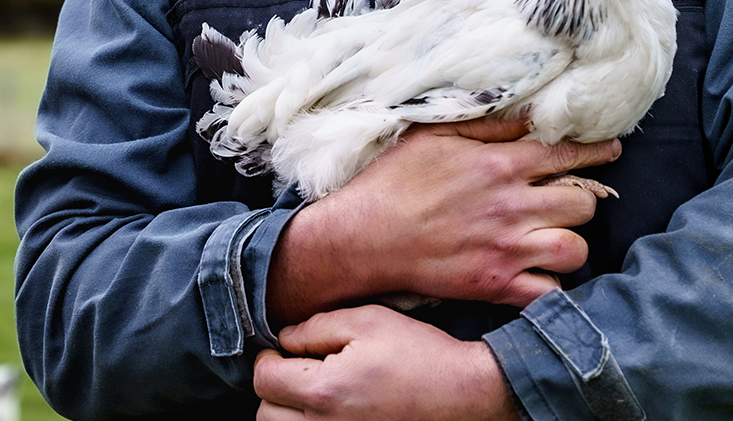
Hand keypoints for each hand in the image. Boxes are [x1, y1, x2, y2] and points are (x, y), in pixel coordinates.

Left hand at [254, 305, 522, 420]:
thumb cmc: (421, 354)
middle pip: (266, 414)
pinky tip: (332, 411)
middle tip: (299, 371)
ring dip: (288, 412)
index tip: (284, 350)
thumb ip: (317, 327)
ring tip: (315, 393)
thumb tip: (284, 339)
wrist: (467, 394)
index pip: (264, 379)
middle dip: (275, 389)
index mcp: (326, 391)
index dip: (268, 358)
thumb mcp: (369, 321)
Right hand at [268, 115, 618, 324]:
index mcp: (501, 165)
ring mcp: (506, 249)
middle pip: (583, 204)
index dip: (597, 151)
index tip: (610, 150)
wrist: (361, 237)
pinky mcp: (495, 285)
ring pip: (575, 249)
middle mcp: (512, 207)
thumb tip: (533, 115)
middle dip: (581, 199)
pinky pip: (548, 292)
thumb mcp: (435, 134)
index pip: (569, 155)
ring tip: (554, 236)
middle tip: (567, 199)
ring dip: (570, 242)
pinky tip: (539, 273)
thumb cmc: (393, 181)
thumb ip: (489, 124)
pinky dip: (550, 285)